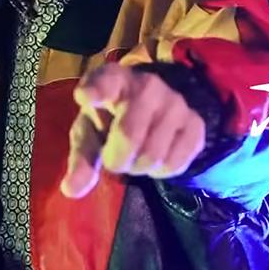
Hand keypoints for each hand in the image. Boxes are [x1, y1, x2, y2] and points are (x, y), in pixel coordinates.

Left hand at [60, 63, 205, 197]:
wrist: (150, 108)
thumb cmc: (109, 119)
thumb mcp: (90, 134)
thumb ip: (81, 160)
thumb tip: (72, 190)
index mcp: (112, 79)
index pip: (105, 81)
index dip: (95, 90)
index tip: (84, 97)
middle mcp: (147, 84)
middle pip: (128, 136)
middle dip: (116, 159)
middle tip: (113, 160)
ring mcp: (175, 102)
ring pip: (153, 156)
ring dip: (139, 168)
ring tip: (135, 155)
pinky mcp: (196, 123)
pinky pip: (175, 164)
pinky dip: (161, 172)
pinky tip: (156, 157)